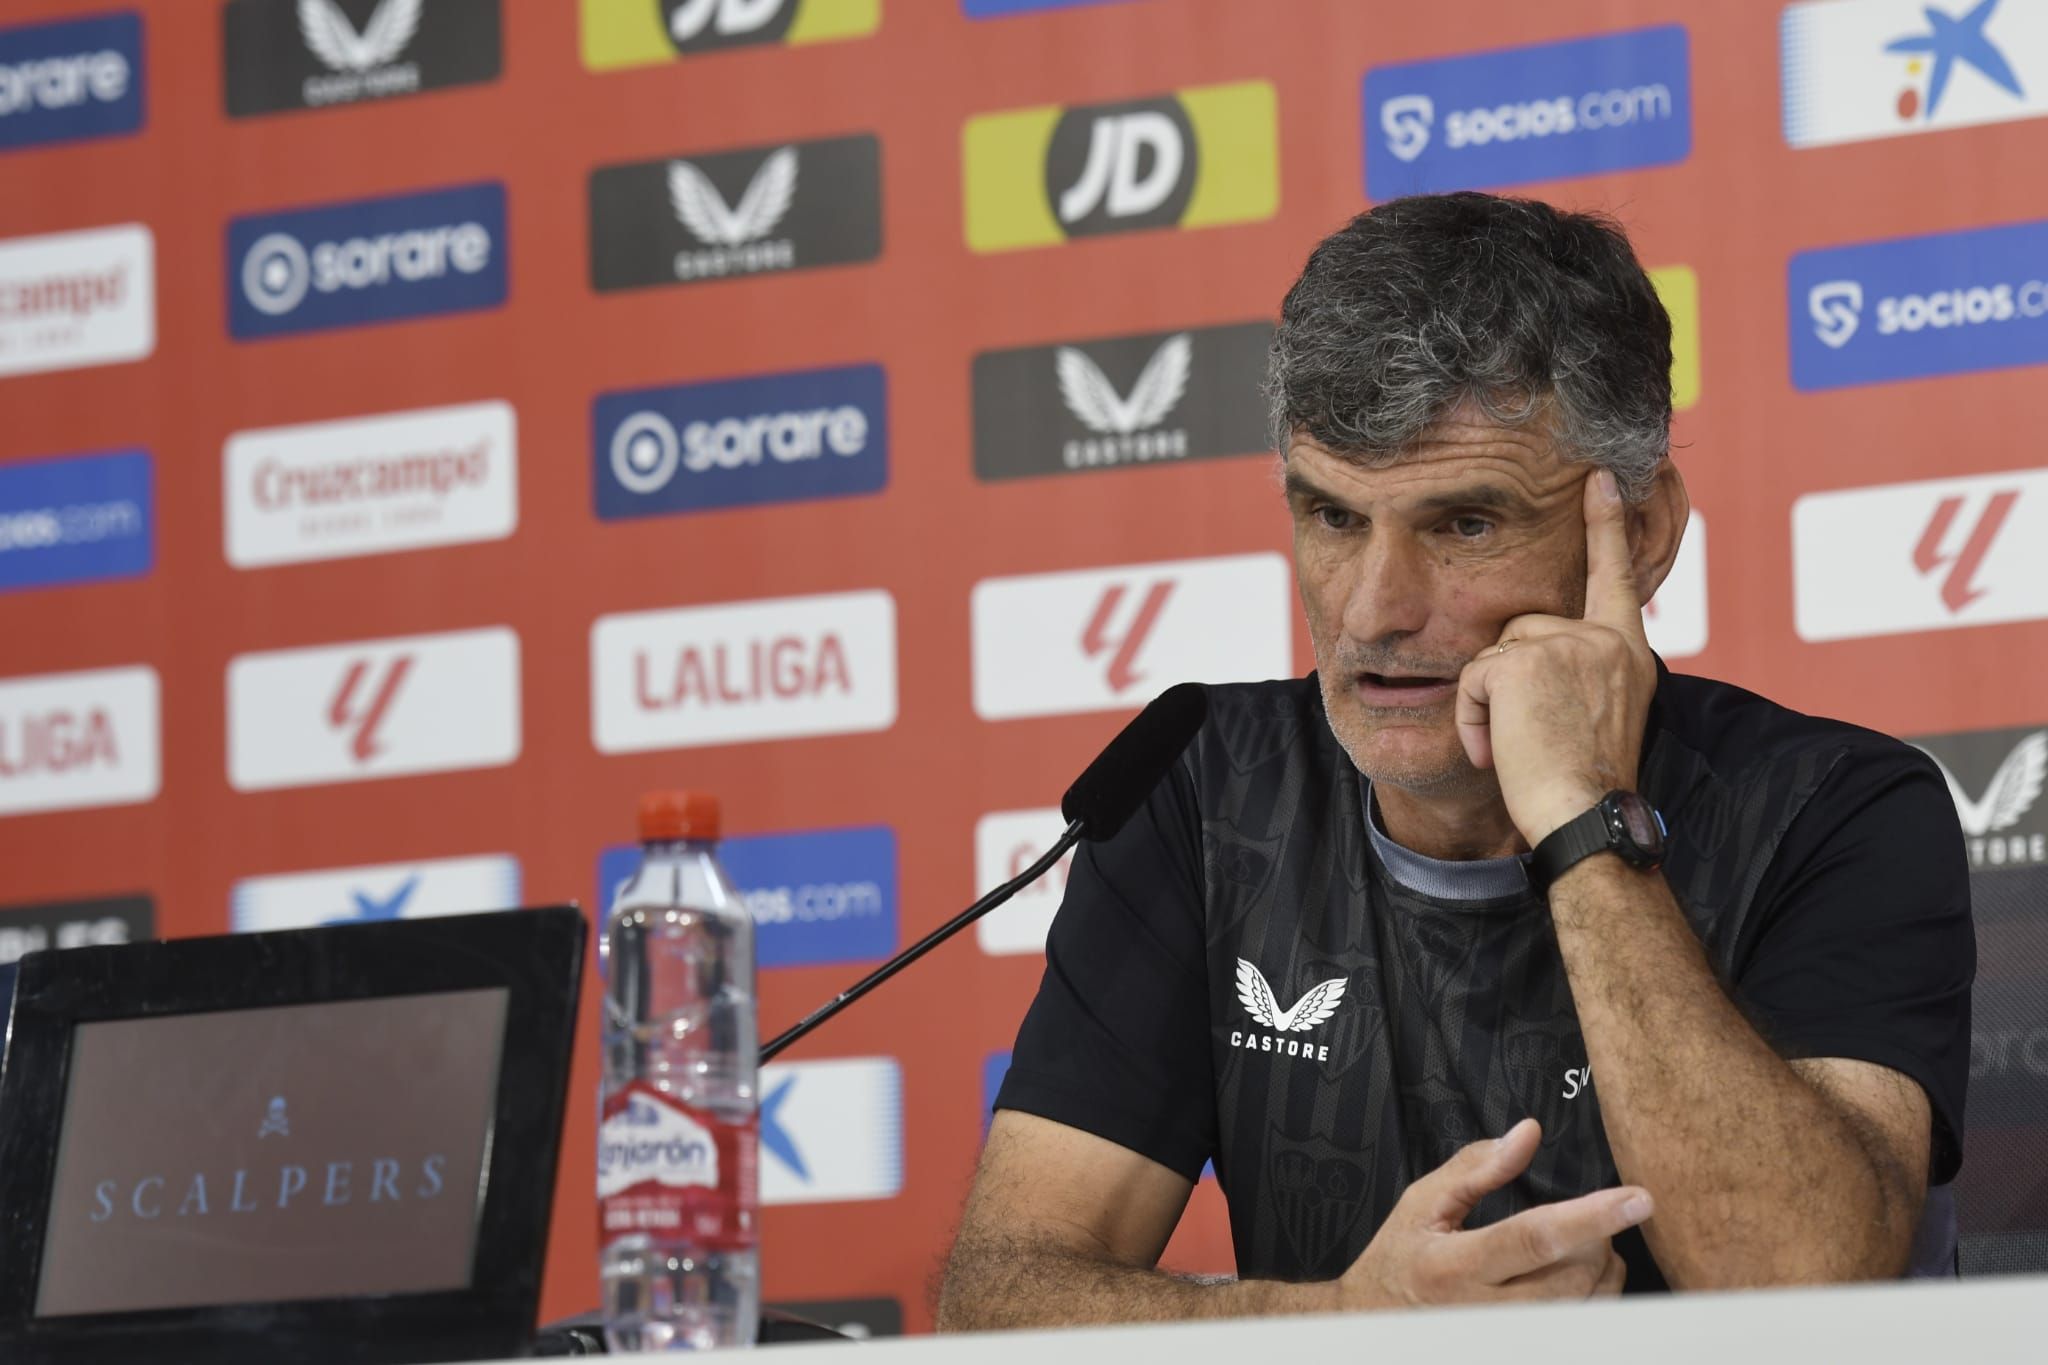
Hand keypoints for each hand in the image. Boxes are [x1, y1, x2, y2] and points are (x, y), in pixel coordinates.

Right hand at [1336, 1118, 1646, 1308]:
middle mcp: (1485, 1312)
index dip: (1590, 1217)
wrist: (1376, 1321)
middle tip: (1580, 1219)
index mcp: (1454, 1265)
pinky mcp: (1526, 1348)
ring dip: (1600, 1267)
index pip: (1533, 1238)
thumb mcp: (1422, 1203)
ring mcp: (1508, 1339)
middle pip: (1572, 1275)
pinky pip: (1584, 1327)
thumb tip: (1529, 1132)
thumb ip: (1477, 1167)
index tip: (1638, 1198)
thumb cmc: (1400, 1257)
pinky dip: (1596, 1295)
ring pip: (1586, 1306)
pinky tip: (1579, 1273)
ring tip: (1579, 1244)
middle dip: (1593, 1238)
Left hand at [1455, 470, 1658, 845]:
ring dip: (1488, 702)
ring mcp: (1566, 644)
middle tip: (1532, 736)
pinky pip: (1471, 677)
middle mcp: (1604, 639)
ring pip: (1493, 652)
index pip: (1616, 575)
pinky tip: (1497, 749)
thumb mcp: (1603, 713)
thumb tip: (1536, 658)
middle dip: (1508, 678)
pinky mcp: (1522, 661)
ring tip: (1516, 746)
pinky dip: (1471, 717)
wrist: (1586, 816)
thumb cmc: (1588, 784)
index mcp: (1629, 650)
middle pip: (1523, 626)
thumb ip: (1583, 670)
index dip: (1606, 525)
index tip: (1600, 478)